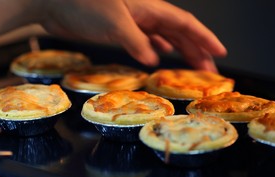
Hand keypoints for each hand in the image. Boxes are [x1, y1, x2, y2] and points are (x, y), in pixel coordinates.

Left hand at [42, 0, 225, 71]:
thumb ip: (136, 42)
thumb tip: (155, 61)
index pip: (185, 24)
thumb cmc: (82, 6)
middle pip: (179, 34)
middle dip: (197, 52)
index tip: (220, 53)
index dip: (204, 39)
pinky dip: (156, 52)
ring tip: (192, 70)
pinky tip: (160, 60)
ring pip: (164, 39)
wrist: (54, 5)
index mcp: (150, 9)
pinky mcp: (120, 33)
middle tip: (209, 72)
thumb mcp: (114, 24)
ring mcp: (133, 24)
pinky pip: (146, 43)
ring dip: (179, 54)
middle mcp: (145, 16)